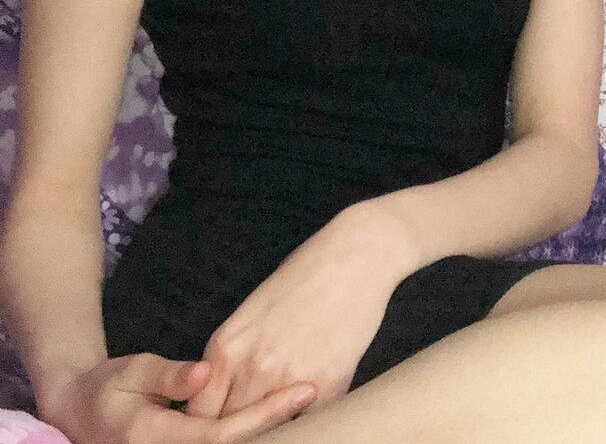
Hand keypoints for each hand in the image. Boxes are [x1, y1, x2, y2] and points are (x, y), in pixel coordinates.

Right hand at [40, 353, 315, 443]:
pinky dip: (253, 433)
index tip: (305, 389)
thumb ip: (169, 376)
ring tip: (316, 403)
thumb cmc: (109, 387)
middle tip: (323, 394)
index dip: (267, 413)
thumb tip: (202, 373)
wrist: (79, 415)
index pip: (225, 432)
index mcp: (159, 436)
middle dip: (280, 425)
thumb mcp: (133, 372)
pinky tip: (286, 419)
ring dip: (272, 431)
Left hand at [187, 208, 409, 418]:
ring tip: (286, 418)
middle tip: (255, 426)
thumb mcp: (254, 311)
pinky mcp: (328, 384)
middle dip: (239, 433)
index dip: (207, 429)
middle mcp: (252, 366)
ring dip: (275, 430)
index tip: (222, 428)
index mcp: (226, 347)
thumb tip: (226, 398)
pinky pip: (309, 425)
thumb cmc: (307, 274)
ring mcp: (289, 378)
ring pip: (268, 433)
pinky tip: (316, 408)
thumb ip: (235, 356)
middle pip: (227, 431)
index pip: (197, 417)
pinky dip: (310, 422)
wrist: (357, 255)